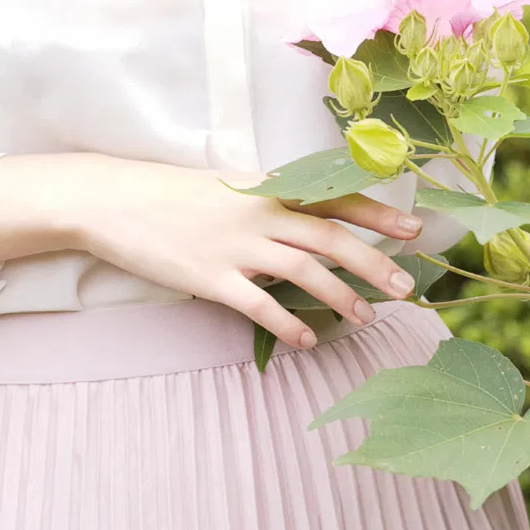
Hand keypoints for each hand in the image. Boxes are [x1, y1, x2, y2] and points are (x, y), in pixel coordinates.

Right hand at [68, 156, 423, 351]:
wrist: (115, 201)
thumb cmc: (173, 195)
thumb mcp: (229, 188)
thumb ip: (269, 204)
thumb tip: (308, 222)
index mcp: (267, 189)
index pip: (334, 198)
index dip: (377, 215)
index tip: (414, 230)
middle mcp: (260, 214)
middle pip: (331, 238)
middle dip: (375, 263)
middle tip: (405, 287)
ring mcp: (236, 246)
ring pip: (305, 272)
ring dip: (341, 297)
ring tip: (365, 319)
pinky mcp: (211, 276)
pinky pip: (261, 305)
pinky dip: (289, 325)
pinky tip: (309, 341)